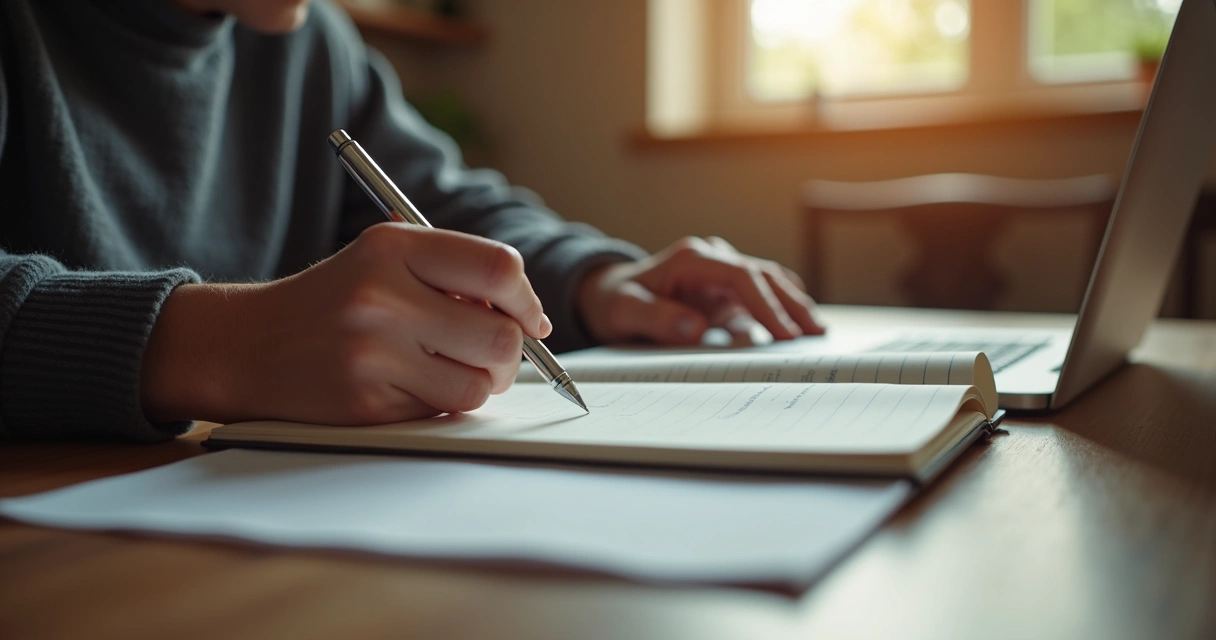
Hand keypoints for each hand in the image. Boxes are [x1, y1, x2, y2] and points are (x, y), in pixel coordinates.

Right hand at [141, 223, 550, 424]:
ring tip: (450, 369)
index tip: (530, 318)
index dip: (526, 299)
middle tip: (492, 353)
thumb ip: (455, 272)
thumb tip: (531, 318)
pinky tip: (413, 385)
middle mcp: (382, 297)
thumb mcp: (383, 258)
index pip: (498, 268)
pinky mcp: (366, 404)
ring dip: (481, 383)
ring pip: (480, 384)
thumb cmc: (332, 301)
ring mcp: (373, 354)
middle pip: (501, 336)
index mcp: (391, 248)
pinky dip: (443, 403)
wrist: (246, 345)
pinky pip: (443, 411)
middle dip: (511, 351)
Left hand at [576, 236, 823, 346]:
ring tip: (818, 331)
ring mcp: (722, 272)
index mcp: (692, 258)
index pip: (741, 276)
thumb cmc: (616, 301)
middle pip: (764, 275)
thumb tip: (696, 328)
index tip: (783, 332)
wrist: (610, 293)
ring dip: (794, 305)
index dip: (766, 303)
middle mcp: (713, 258)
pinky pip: (761, 297)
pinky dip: (782, 309)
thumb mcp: (624, 311)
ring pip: (769, 283)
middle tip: (816, 333)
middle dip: (792, 304)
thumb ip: (656, 318)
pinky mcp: (727, 289)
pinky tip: (801, 326)